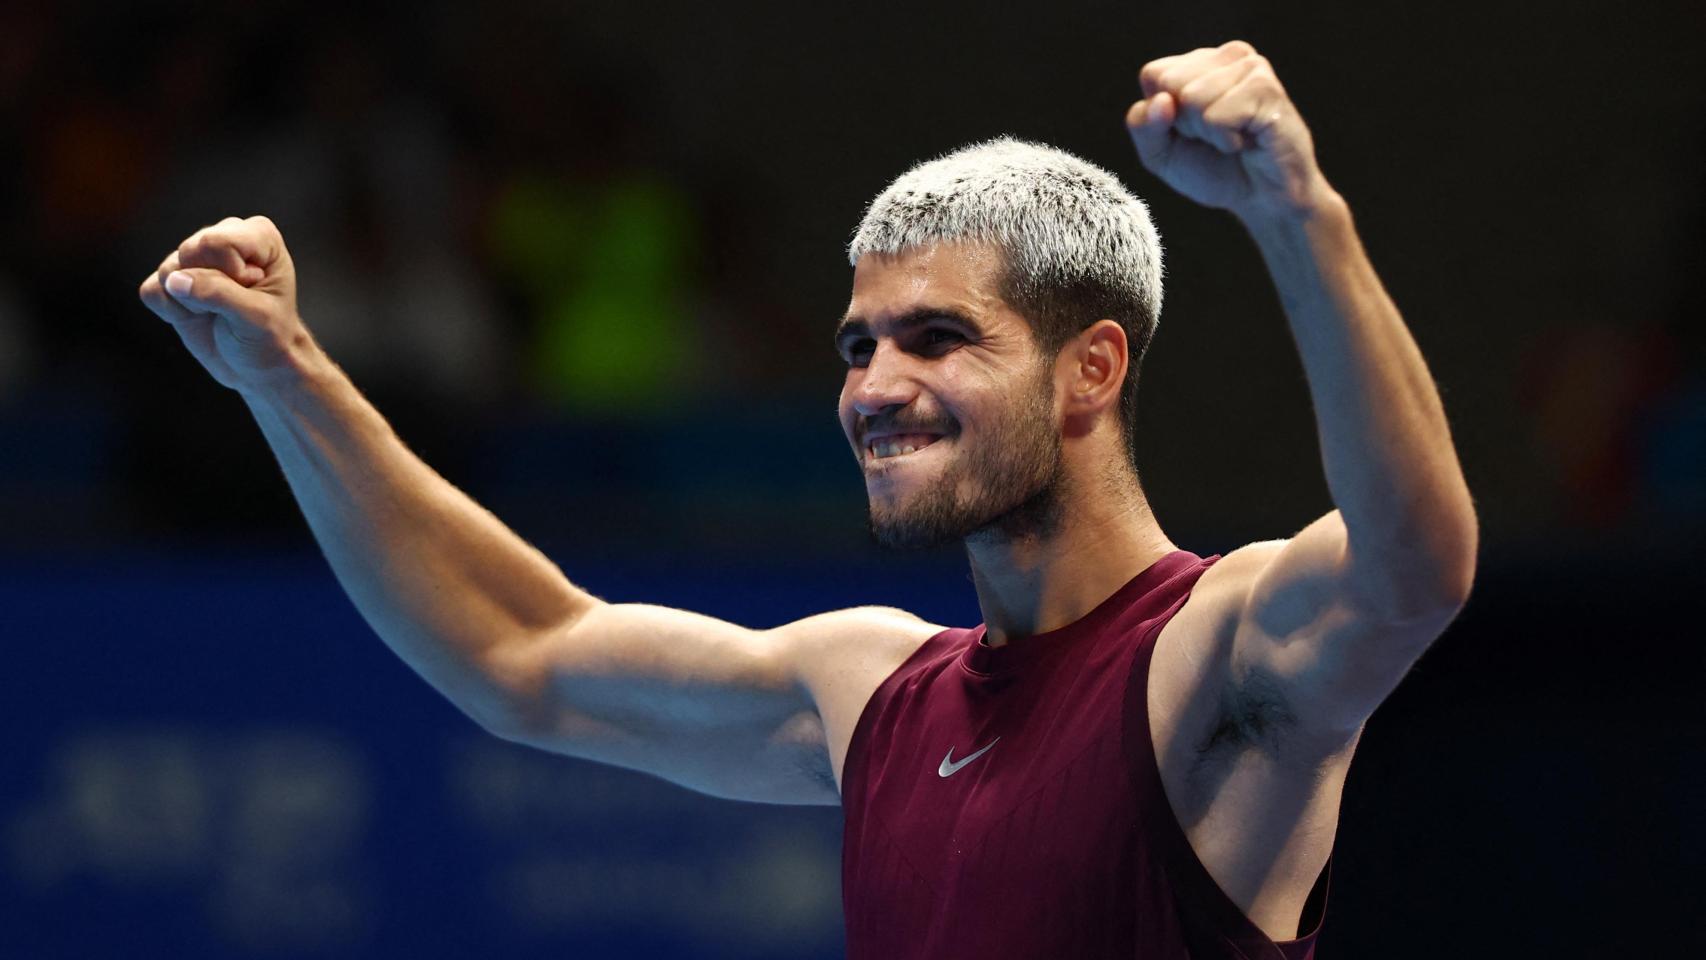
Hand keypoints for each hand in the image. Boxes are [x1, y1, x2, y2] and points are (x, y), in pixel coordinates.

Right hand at [137, 215, 315, 394]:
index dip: (230, 275)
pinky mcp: (170, 279)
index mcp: (258, 235)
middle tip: (233, 307)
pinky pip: (151, 291)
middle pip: (190, 252)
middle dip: (208, 289)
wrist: (258, 365)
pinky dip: (172, 312)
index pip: (218, 243)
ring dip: (190, 304)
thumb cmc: (270, 337)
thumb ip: (219, 294)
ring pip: (168, 272)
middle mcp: (224, 237)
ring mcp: (194, 257)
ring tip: (217, 313)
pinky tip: (197, 316)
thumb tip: (174, 279)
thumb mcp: (257, 318)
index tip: (252, 292)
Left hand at [1125, 40, 1335, 223]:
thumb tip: (1161, 101)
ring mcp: (1250, 67)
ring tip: (1234, 138)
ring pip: (1193, 97)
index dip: (1163, 116)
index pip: (1154, 74)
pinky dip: (1227, 140)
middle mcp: (1227, 56)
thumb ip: (1143, 126)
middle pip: (1171, 83)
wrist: (1263, 200)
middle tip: (1216, 136)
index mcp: (1199, 63)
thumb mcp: (1160, 154)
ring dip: (1208, 133)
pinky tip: (1248, 141)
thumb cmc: (1214, 171)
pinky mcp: (1266, 88)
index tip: (1191, 131)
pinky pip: (1218, 116)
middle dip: (1185, 123)